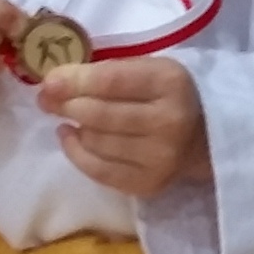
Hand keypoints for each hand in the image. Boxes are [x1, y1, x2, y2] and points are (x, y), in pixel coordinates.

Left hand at [38, 51, 208, 201]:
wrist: (206, 138)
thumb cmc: (167, 95)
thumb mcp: (149, 69)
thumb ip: (105, 71)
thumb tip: (52, 83)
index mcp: (170, 83)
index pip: (111, 81)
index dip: (74, 81)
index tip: (48, 81)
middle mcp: (169, 122)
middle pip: (100, 115)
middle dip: (66, 105)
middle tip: (47, 100)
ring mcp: (160, 158)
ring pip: (96, 143)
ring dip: (75, 128)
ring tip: (71, 117)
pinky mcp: (150, 184)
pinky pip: (99, 171)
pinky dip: (77, 153)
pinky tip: (72, 137)